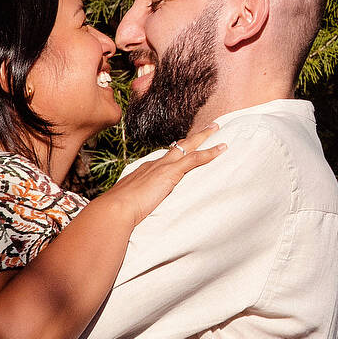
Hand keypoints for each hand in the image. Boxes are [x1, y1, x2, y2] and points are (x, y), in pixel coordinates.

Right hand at [103, 123, 226, 224]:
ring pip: (188, 146)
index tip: (183, 146)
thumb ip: (136, 202)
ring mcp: (163, 166)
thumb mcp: (130, 204)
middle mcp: (154, 164)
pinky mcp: (170, 172)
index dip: (176, 151)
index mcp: (145, 170)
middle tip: (208, 127)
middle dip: (194, 136)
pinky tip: (221, 149)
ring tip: (217, 127)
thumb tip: (136, 209)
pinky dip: (209, 153)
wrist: (116, 209)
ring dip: (204, 136)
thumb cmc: (119, 211)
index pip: (165, 157)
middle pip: (178, 145)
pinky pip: (194, 158)